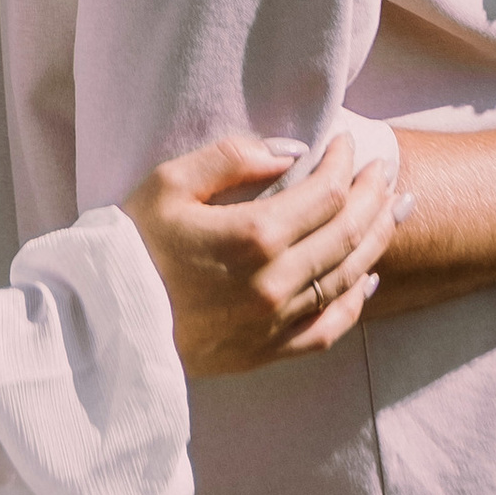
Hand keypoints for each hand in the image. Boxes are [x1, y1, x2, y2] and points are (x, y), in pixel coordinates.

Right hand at [123, 135, 398, 378]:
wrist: (101, 323)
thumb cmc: (129, 246)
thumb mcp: (168, 183)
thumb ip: (231, 158)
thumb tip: (288, 150)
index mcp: (253, 235)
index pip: (325, 193)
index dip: (344, 163)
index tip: (346, 142)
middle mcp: (275, 281)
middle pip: (347, 232)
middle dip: (373, 196)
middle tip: (384, 171)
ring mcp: (275, 321)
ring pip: (348, 278)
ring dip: (376, 240)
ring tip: (394, 212)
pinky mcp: (266, 351)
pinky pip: (327, 328)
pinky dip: (356, 302)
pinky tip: (368, 280)